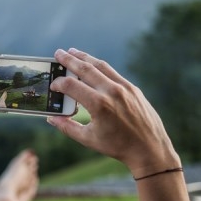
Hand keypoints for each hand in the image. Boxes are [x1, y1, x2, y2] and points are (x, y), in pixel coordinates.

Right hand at [47, 48, 180, 177]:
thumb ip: (67, 127)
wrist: (149, 148)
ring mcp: (124, 87)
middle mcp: (111, 91)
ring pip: (100, 66)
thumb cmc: (117, 146)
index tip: (53, 85)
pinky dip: (100, 66)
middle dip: (69, 60)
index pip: (72, 86)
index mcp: (98, 105)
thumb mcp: (88, 139)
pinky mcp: (133, 88)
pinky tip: (92, 65)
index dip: (59, 84)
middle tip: (58, 53)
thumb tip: (52, 118)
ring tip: (72, 52)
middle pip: (85, 69)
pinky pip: (112, 72)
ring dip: (85, 57)